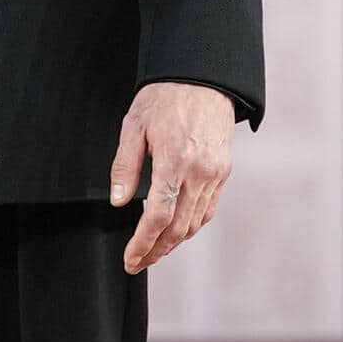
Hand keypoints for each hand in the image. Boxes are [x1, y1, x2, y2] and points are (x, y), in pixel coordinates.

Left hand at [110, 81, 233, 272]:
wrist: (203, 78)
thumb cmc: (164, 97)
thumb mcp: (134, 125)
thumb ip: (125, 165)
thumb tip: (119, 201)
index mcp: (175, 161)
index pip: (158, 216)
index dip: (143, 243)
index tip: (130, 258)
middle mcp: (200, 172)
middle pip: (178, 228)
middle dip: (156, 251)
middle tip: (137, 263)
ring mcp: (215, 174)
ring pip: (195, 222)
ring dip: (174, 243)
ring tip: (153, 252)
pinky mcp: (223, 172)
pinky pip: (208, 209)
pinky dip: (191, 226)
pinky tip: (176, 231)